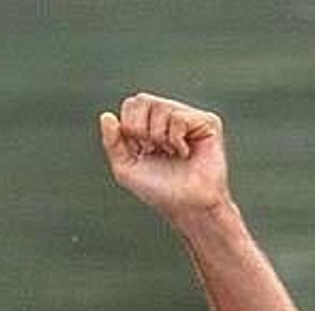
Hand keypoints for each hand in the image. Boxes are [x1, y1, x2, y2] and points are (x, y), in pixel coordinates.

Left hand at [98, 94, 228, 218]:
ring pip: (161, 107)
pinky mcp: (208, 123)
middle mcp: (170, 116)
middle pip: (142, 100)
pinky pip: (179, 118)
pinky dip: (176, 140)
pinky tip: (186, 153)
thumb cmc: (161, 192)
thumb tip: (106, 115)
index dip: (130, 127)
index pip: (131, 105)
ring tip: (173, 154)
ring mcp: (189, 118)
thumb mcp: (126, 169)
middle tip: (156, 151)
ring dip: (160, 137)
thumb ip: (112, 143)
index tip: (143, 151)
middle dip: (141, 130)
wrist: (188, 207)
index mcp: (151, 124)